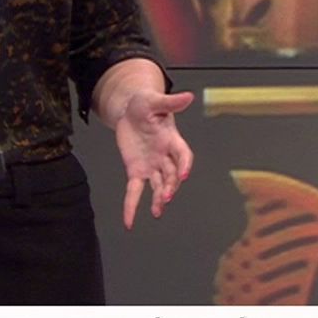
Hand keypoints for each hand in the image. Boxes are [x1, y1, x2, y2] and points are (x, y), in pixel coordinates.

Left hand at [113, 90, 195, 228]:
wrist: (130, 110)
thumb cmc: (145, 104)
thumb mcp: (154, 100)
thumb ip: (170, 102)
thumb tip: (188, 96)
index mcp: (172, 140)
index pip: (183, 155)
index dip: (184, 165)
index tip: (183, 175)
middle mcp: (164, 156)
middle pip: (171, 174)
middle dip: (170, 186)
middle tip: (166, 197)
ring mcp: (151, 165)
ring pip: (158, 185)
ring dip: (158, 198)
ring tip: (157, 211)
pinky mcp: (136, 171)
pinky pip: (135, 191)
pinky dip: (131, 206)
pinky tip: (129, 221)